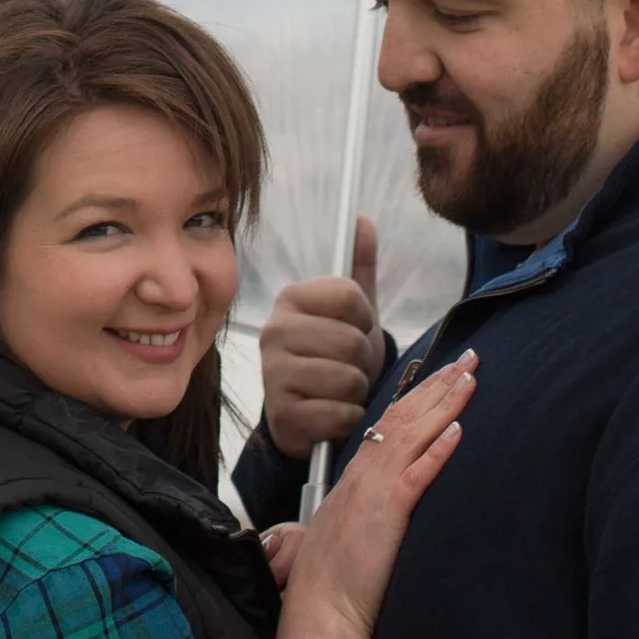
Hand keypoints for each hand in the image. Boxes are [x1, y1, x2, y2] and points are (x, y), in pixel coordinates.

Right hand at [260, 216, 385, 460]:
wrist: (311, 415)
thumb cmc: (334, 357)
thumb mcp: (352, 314)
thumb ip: (359, 267)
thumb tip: (363, 219)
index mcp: (291, 298)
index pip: (351, 296)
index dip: (366, 318)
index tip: (356, 329)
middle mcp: (273, 330)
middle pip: (352, 340)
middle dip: (363, 361)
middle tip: (347, 366)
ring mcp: (273, 374)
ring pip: (348, 379)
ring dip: (356, 392)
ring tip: (339, 391)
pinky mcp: (282, 415)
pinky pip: (339, 414)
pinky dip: (348, 419)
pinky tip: (332, 415)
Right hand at [271, 351, 476, 638]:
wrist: (320, 606)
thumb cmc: (333, 576)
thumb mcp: (350, 526)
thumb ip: (368, 502)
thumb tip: (386, 494)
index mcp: (358, 473)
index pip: (392, 420)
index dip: (420, 393)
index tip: (445, 372)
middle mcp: (366, 471)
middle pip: (406, 415)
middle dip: (440, 383)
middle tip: (470, 357)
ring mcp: (376, 488)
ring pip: (414, 433)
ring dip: (445, 403)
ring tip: (470, 378)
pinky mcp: (390, 511)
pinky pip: (417, 473)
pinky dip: (439, 449)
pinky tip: (459, 430)